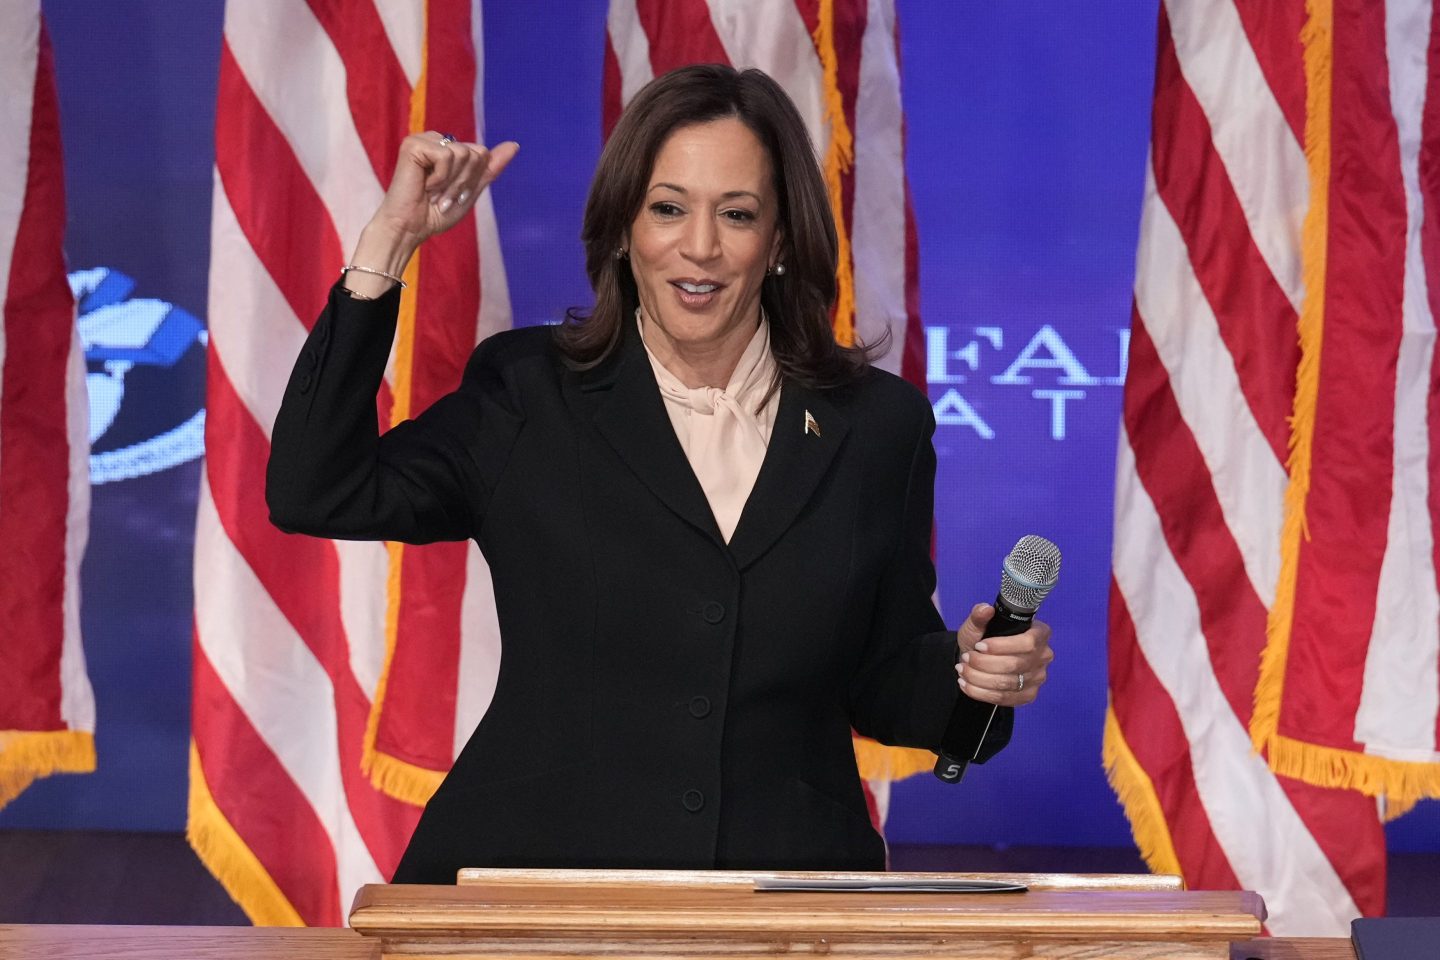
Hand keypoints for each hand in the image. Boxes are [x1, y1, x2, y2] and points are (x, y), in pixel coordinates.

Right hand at [344, 134, 518, 296]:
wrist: (411, 228)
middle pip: (476, 153)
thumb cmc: (436, 213)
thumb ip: (490, 169)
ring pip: (463, 154)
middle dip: (464, 181)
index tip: (454, 195)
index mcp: (450, 149)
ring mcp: (424, 140)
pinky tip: (423, 185)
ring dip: (452, 183)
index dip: (473, 180)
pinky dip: (439, 178)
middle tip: (442, 195)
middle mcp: (437, 140)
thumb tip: (514, 145)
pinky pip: (446, 156)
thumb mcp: (471, 191)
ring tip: (433, 192)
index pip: (482, 154)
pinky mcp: (413, 144)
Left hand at [954, 603, 1051, 706]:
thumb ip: (979, 616)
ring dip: (979, 678)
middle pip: (1015, 665)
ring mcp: (1038, 678)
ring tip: (962, 670)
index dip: (1001, 646)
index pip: (1027, 643)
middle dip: (984, 663)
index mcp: (1039, 633)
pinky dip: (981, 693)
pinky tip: (966, 684)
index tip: (979, 646)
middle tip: (966, 658)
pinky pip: (1005, 698)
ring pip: (1008, 683)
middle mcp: (1044, 656)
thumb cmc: (983, 639)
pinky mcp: (1028, 695)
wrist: (979, 660)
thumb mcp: (977, 624)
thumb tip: (985, 609)